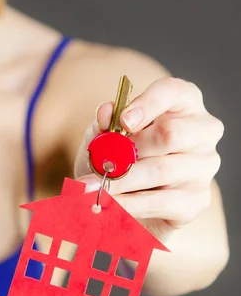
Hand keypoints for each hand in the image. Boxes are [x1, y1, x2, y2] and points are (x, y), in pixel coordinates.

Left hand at [74, 77, 223, 242]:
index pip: (172, 91)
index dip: (147, 104)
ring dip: (120, 181)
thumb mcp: (106, 133)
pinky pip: (160, 201)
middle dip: (130, 149)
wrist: (125, 196)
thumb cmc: (120, 153)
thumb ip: (106, 121)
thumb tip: (106, 111)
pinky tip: (107, 204)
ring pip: (160, 170)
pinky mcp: (197, 198)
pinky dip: (128, 204)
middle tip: (102, 161)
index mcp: (184, 101)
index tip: (123, 121)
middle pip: (170, 134)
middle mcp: (203, 130)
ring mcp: (204, 165)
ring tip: (91, 187)